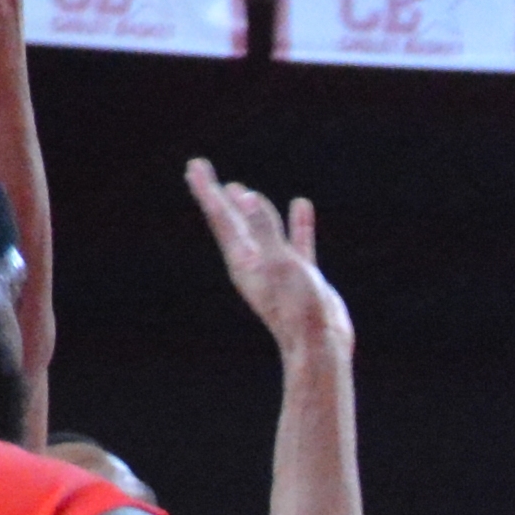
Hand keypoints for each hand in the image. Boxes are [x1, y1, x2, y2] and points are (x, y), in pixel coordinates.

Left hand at [184, 161, 347, 365]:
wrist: (320, 347)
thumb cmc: (298, 308)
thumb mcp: (280, 263)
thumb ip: (264, 229)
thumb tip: (244, 195)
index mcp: (243, 260)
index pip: (221, 217)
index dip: (207, 190)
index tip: (194, 167)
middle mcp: (254, 263)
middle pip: (231, 221)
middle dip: (216, 196)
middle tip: (199, 170)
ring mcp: (277, 269)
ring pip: (260, 230)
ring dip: (249, 209)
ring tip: (240, 188)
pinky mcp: (300, 276)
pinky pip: (296, 241)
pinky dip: (295, 223)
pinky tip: (300, 205)